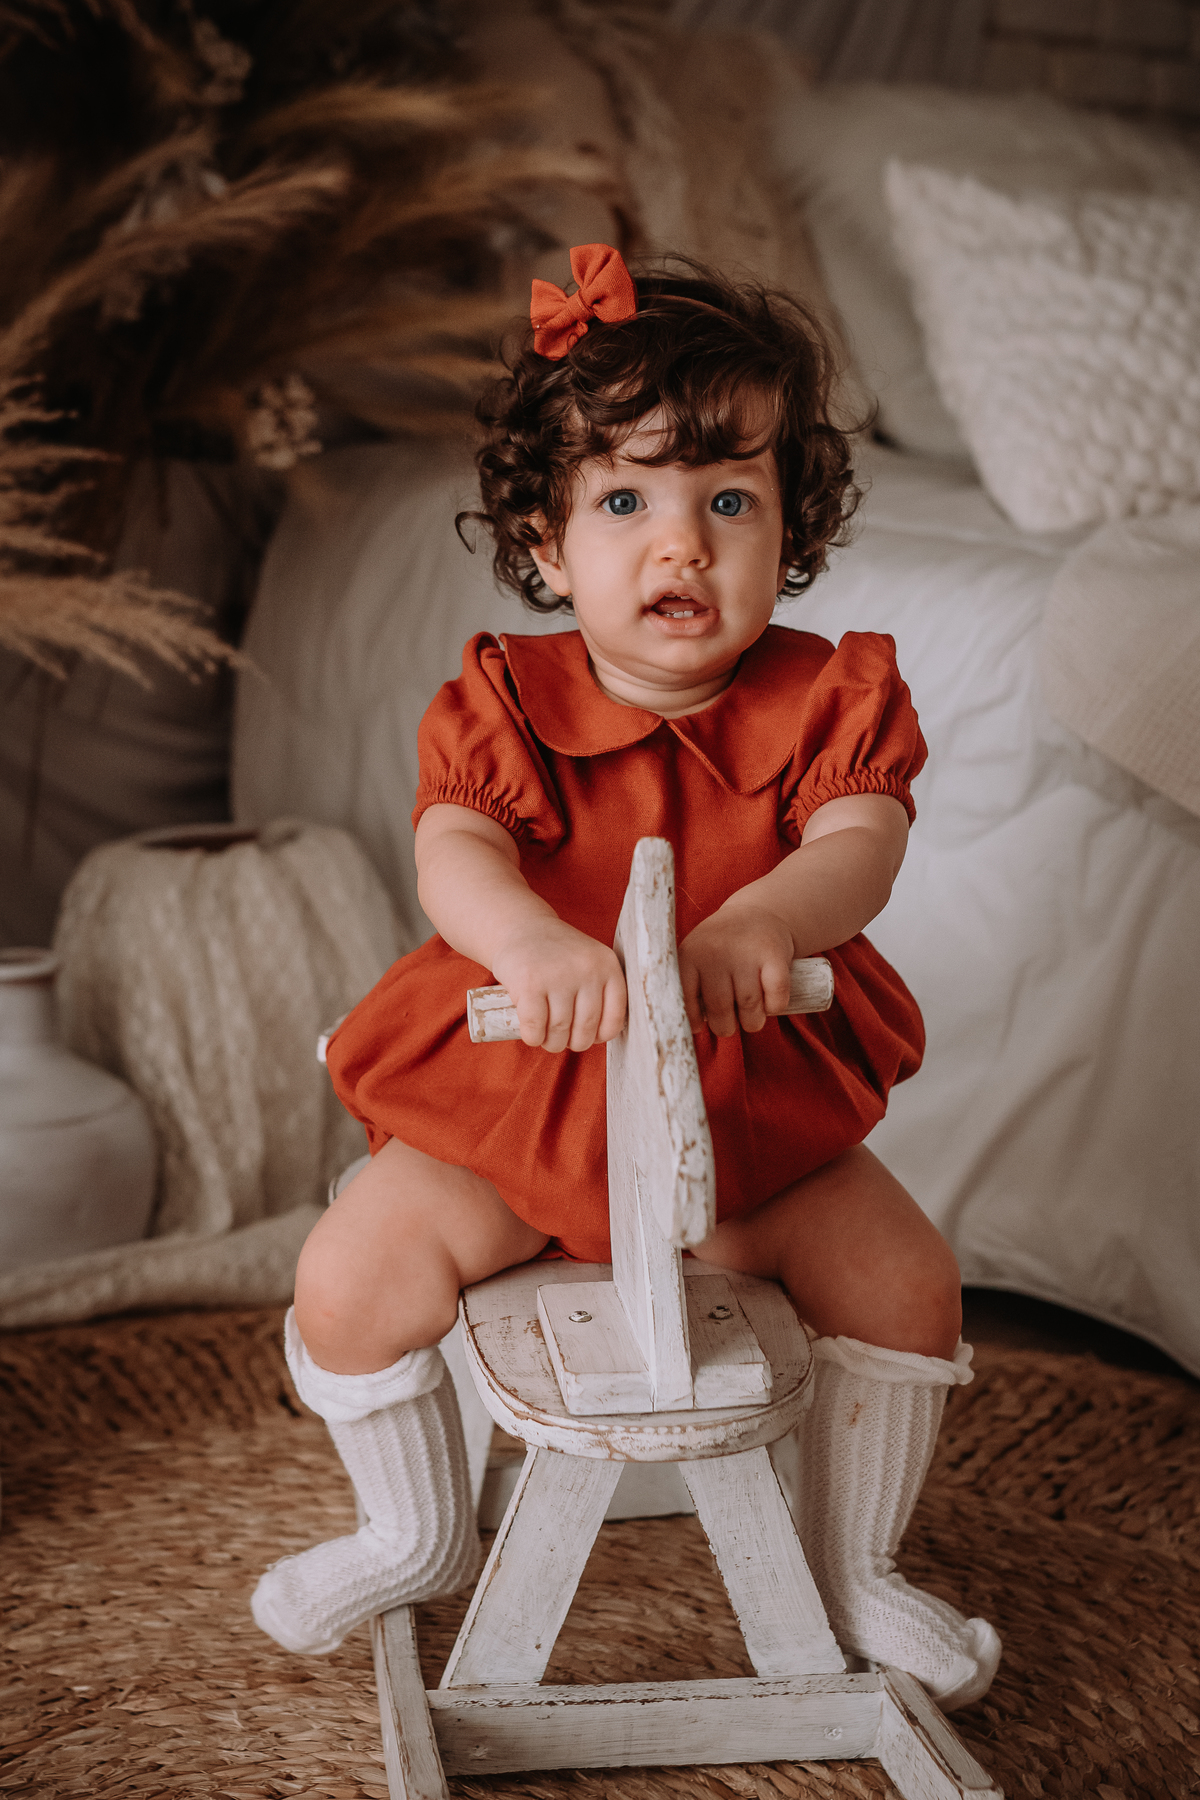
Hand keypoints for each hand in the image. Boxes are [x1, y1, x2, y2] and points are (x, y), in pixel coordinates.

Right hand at [490, 920, 626, 1052]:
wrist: (520, 927)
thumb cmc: (556, 954)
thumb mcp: (588, 962)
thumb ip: (600, 991)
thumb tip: (598, 1037)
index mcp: (607, 965)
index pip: (614, 1019)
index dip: (599, 1036)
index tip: (587, 1035)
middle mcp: (587, 969)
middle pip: (585, 1029)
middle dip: (572, 1043)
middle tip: (561, 1038)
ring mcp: (558, 976)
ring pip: (560, 1032)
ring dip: (551, 1043)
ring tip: (546, 1036)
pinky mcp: (530, 984)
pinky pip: (535, 1028)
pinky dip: (533, 1038)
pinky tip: (531, 1033)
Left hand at [678, 902, 794, 1036]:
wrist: (758, 912)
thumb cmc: (722, 948)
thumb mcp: (695, 956)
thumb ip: (686, 987)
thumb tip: (693, 1028)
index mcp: (690, 955)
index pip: (685, 1002)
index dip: (694, 1020)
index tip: (701, 1023)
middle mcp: (715, 952)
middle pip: (720, 1011)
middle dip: (726, 1026)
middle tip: (730, 1020)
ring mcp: (745, 953)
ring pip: (750, 1009)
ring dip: (752, 1021)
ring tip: (750, 1012)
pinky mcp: (774, 956)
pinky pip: (776, 1000)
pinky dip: (774, 1008)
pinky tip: (769, 1000)